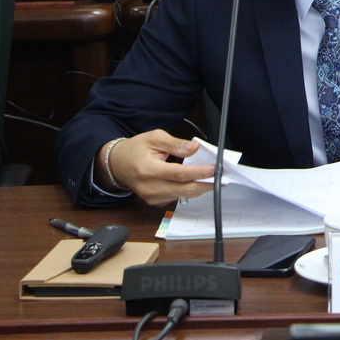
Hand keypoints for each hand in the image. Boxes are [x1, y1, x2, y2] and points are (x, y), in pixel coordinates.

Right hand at [97, 131, 215, 206]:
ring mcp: (151, 197)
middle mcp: (150, 187)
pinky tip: (195, 182)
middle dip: (205, 185)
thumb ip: (176, 144)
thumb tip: (194, 148)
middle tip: (221, 179)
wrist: (117, 164)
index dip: (199, 172)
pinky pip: (176, 198)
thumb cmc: (136, 149)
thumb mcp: (155, 138)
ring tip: (212, 179)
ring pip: (182, 196)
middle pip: (184, 190)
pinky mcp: (154, 202)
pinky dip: (187, 190)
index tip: (214, 169)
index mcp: (149, 170)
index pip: (180, 174)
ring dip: (199, 188)